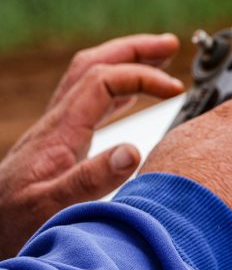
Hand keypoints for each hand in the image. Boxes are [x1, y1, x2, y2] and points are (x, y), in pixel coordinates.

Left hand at [0, 33, 183, 257]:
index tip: (177, 90)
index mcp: (60, 131)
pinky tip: (133, 97)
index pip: (104, 80)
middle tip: (170, 45)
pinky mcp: (59, 142)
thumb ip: (91, 180)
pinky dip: (118, 88)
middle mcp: (57, 122)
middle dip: (134, 50)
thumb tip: (133, 150)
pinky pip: (91, 100)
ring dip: (126, 62)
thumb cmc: (11, 224)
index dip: (143, 77)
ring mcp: (57, 130)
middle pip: (94, 66)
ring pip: (91, 78)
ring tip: (160, 58)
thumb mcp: (50, 209)